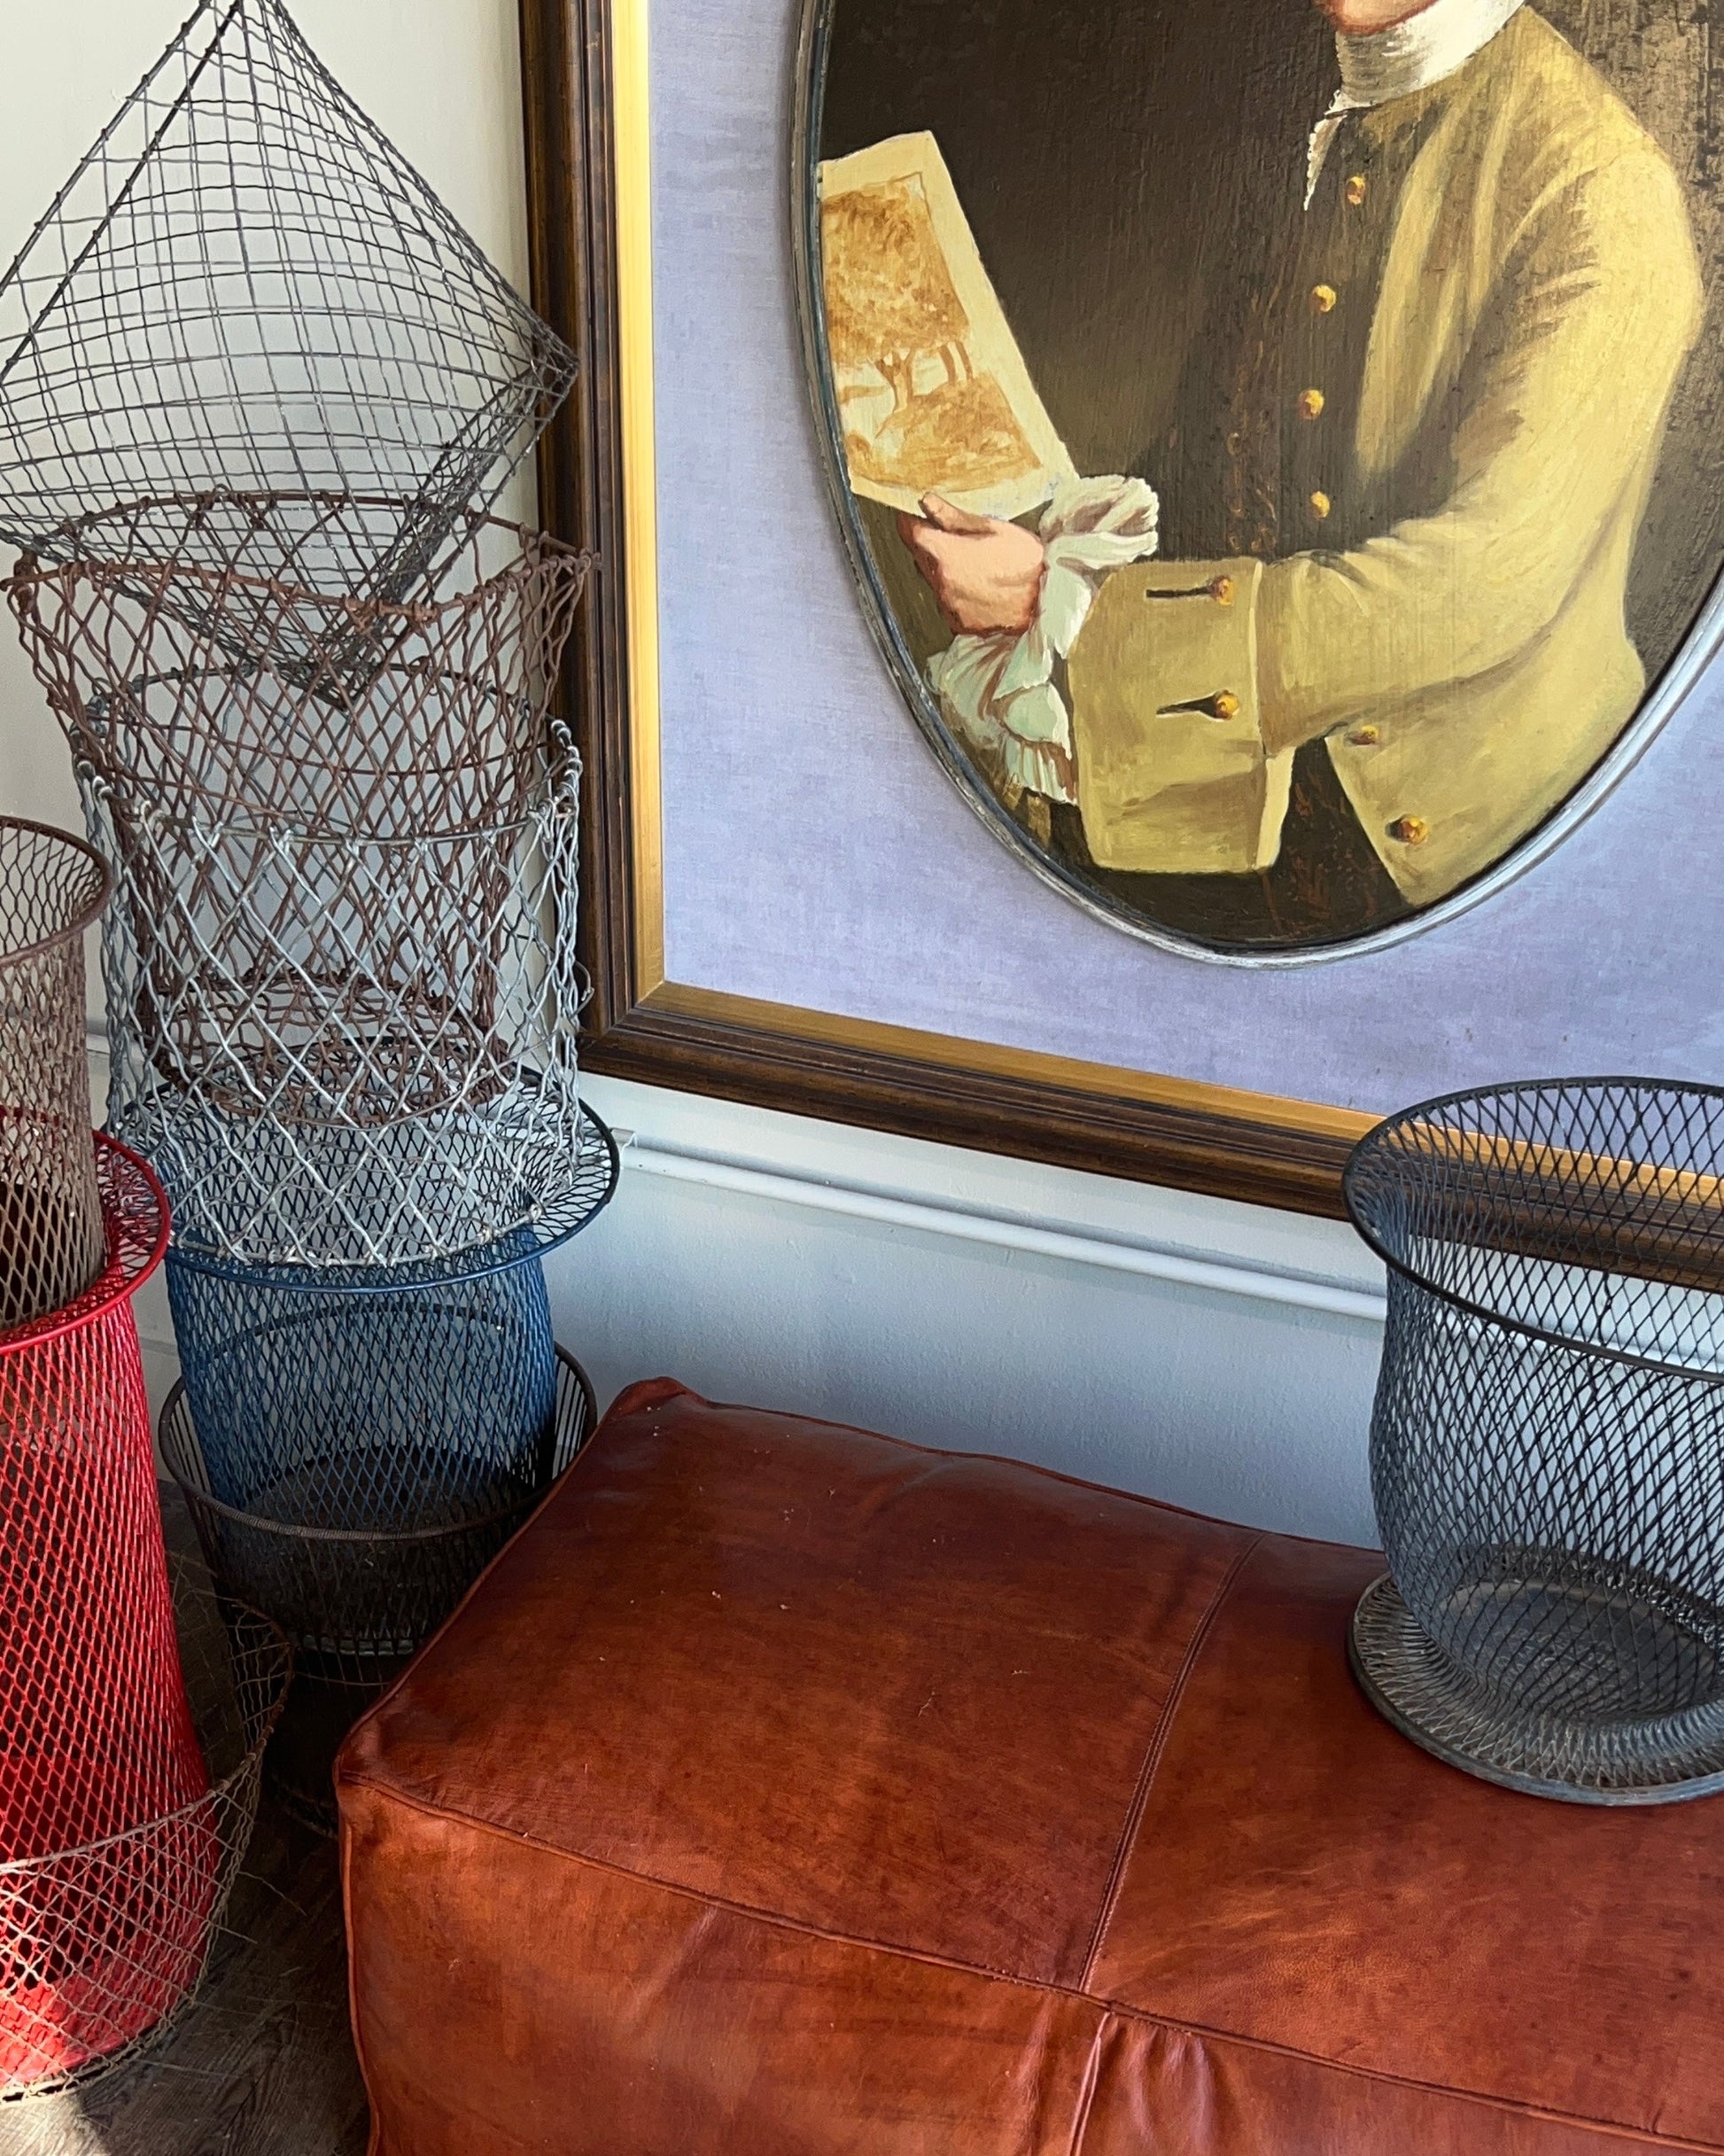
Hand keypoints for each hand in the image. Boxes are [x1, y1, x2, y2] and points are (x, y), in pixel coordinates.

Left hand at [897, 494, 1045, 636]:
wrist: (1048, 602)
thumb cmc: (1027, 561)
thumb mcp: (993, 528)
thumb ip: (953, 517)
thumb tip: (926, 502)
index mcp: (947, 554)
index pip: (911, 532)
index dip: (912, 521)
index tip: (918, 515)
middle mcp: (941, 583)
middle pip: (920, 556)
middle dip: (931, 544)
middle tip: (957, 537)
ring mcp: (948, 606)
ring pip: (933, 580)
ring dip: (943, 569)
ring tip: (976, 564)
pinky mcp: (958, 623)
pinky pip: (946, 601)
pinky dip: (955, 591)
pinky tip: (979, 586)